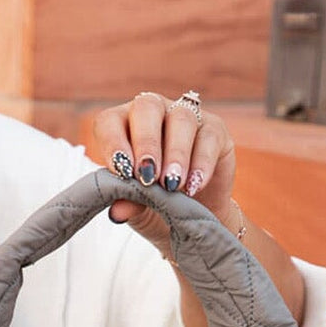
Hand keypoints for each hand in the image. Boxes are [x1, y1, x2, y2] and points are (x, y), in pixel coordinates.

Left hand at [92, 91, 238, 258]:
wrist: (192, 219)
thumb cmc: (155, 206)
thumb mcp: (138, 209)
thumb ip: (128, 203)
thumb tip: (118, 211)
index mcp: (123, 126)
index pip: (110, 121)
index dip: (113, 143)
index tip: (121, 172)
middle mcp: (154, 113)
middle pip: (147, 107)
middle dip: (146, 144)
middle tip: (148, 178)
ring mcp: (186, 117)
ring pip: (182, 118)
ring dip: (176, 154)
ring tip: (172, 186)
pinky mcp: (215, 131)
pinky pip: (209, 137)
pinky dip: (201, 164)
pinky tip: (193, 187)